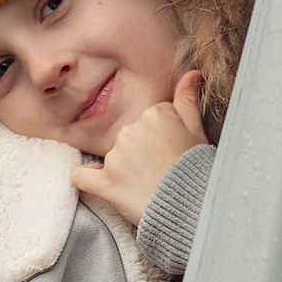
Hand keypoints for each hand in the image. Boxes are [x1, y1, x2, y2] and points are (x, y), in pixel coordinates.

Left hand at [71, 70, 206, 227]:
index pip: (151, 120)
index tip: (171, 152)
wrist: (193, 208)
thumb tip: (191, 73)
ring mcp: (115, 157)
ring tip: (148, 184)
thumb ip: (188, 101)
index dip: (162, 137)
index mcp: (154, 114)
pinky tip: (96, 181)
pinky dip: (86, 179)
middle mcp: (130, 130)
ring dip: (124, 167)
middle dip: (142, 151)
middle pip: (131, 136)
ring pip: (113, 155)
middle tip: (161, 170)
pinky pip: (82, 177)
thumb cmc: (198, 171)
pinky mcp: (105, 183)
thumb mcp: (199, 132)